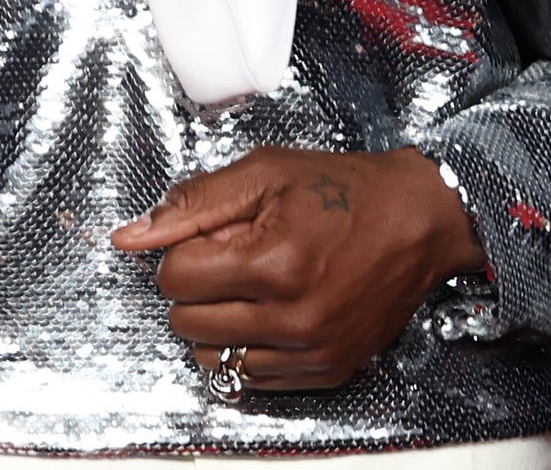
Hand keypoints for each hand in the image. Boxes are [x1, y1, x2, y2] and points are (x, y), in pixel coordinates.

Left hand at [110, 147, 485, 392]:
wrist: (422, 220)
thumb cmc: (346, 190)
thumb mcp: (268, 172)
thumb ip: (194, 202)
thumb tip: (129, 237)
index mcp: (275, 262)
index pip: (175, 278)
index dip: (188, 250)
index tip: (217, 235)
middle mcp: (293, 317)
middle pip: (187, 322)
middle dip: (200, 286)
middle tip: (237, 257)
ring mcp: (311, 351)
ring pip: (212, 358)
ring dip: (220, 322)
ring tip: (255, 287)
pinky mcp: (327, 371)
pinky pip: (252, 378)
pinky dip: (251, 346)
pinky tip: (276, 311)